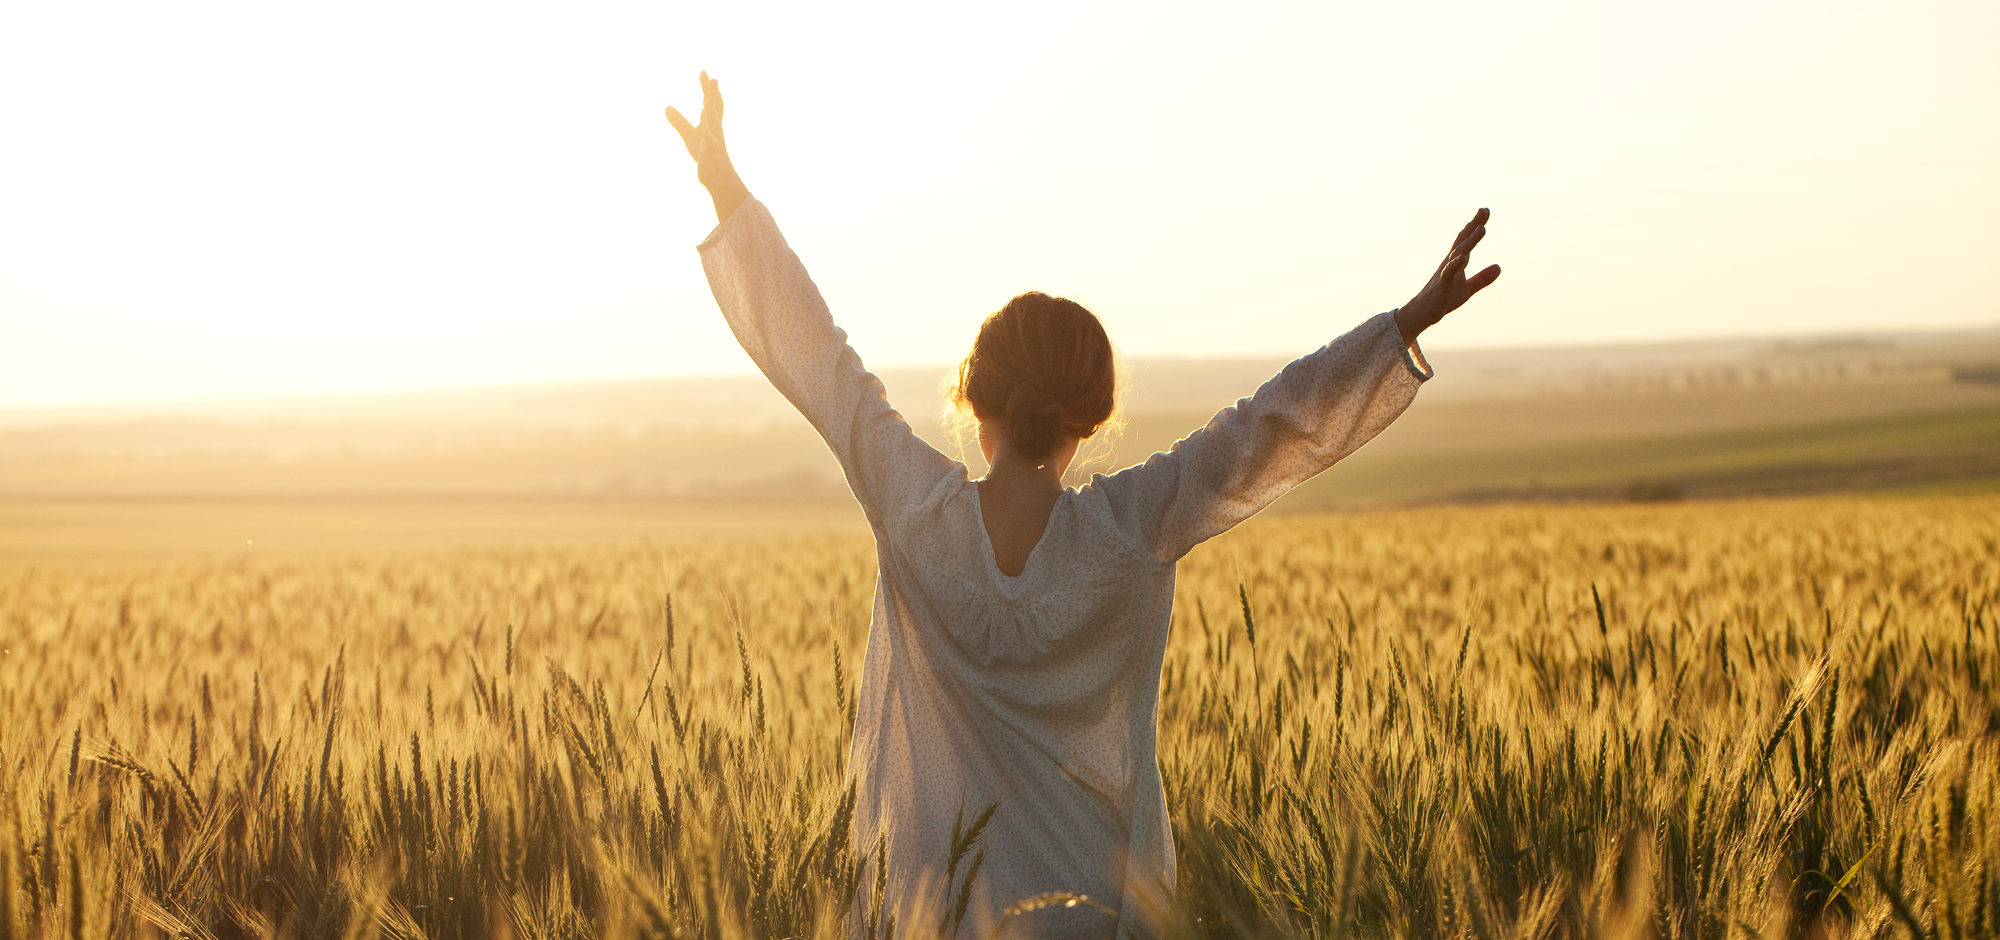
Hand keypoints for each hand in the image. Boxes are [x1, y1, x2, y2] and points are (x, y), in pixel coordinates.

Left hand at [665, 72, 748, 221]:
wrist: (718, 175)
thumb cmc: (705, 154)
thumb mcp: (689, 135)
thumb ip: (679, 121)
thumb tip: (666, 107)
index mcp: (711, 122)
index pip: (709, 101)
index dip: (707, 88)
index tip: (703, 72)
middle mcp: (715, 129)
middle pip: (714, 109)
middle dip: (713, 95)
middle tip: (712, 79)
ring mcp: (714, 141)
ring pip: (714, 126)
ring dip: (711, 115)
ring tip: (707, 103)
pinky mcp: (711, 155)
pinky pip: (711, 147)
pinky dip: (709, 140)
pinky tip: (706, 135)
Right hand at [1396, 208, 1500, 344]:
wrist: (1423, 314)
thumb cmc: (1444, 299)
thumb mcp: (1467, 289)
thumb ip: (1482, 278)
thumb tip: (1499, 267)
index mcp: (1456, 261)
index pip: (1467, 239)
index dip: (1476, 224)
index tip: (1485, 210)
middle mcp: (1450, 262)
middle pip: (1463, 240)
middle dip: (1474, 225)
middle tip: (1484, 210)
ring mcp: (1445, 273)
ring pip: (1459, 253)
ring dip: (1470, 241)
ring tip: (1481, 229)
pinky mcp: (1442, 286)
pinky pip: (1449, 273)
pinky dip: (1456, 264)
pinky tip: (1464, 257)